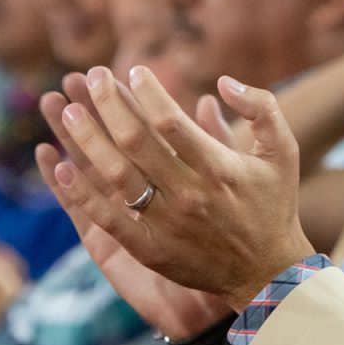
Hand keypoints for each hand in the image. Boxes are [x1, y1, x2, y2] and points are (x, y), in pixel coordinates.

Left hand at [44, 65, 312, 313]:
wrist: (267, 273)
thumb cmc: (274, 204)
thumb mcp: (283, 151)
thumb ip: (263, 108)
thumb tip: (223, 81)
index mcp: (219, 168)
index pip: (171, 121)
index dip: (148, 93)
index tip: (134, 71)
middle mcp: (190, 194)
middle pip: (136, 143)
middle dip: (109, 105)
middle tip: (92, 76)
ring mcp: (166, 224)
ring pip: (116, 176)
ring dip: (87, 141)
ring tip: (68, 111)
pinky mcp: (149, 250)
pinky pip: (107, 218)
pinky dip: (81, 193)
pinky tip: (60, 167)